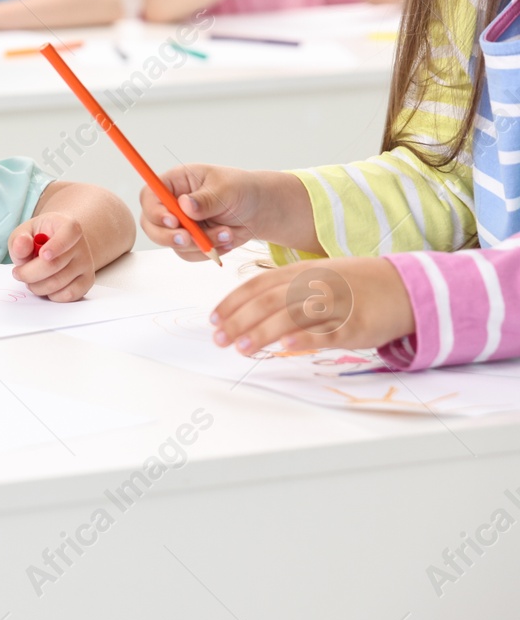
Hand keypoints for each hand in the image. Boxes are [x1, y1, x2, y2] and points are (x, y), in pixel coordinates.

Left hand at [7, 212, 95, 301]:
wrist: (56, 247)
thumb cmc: (38, 239)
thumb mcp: (25, 233)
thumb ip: (20, 239)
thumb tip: (21, 243)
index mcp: (67, 226)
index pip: (69, 233)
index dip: (57, 245)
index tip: (42, 255)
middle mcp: (81, 244)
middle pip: (55, 264)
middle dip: (29, 273)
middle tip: (18, 273)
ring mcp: (86, 263)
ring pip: (59, 283)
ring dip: (37, 286)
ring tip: (29, 280)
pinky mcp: (87, 281)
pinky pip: (69, 295)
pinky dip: (51, 295)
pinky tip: (44, 287)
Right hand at [139, 164, 273, 258]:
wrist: (257, 209)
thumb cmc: (240, 189)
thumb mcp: (225, 189)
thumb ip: (205, 199)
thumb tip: (185, 205)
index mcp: (174, 183)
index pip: (150, 196)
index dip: (154, 211)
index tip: (173, 221)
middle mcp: (171, 204)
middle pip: (150, 224)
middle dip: (169, 236)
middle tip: (189, 239)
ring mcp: (179, 225)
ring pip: (172, 243)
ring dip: (199, 244)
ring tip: (227, 233)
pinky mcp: (189, 241)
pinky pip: (188, 254)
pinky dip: (208, 252)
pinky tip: (226, 241)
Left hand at [210, 256, 413, 354]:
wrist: (405, 287)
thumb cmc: (354, 284)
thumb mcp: (316, 276)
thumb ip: (285, 288)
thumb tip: (248, 309)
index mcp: (302, 272)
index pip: (258, 285)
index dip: (233, 302)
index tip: (213, 318)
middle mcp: (314, 284)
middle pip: (269, 301)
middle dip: (239, 320)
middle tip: (219, 338)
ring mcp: (335, 304)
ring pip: (292, 316)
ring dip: (263, 331)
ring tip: (241, 347)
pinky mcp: (356, 325)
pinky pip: (328, 332)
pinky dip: (306, 338)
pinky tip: (286, 347)